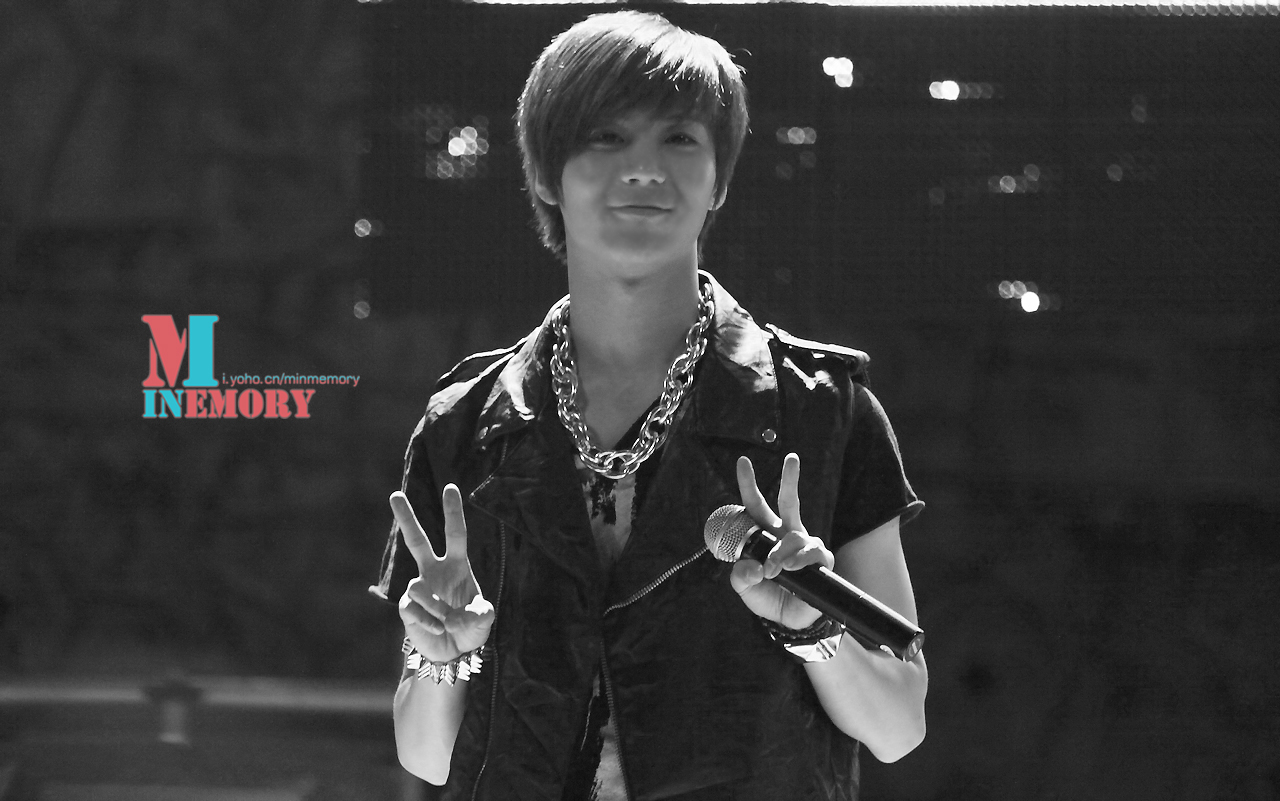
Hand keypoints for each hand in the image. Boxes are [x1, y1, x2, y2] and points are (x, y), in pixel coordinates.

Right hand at [392, 485, 494, 663]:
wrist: (452, 653)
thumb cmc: (470, 629)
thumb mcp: (484, 620)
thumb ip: (481, 615)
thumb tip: (457, 616)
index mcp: (457, 565)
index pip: (455, 534)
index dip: (453, 512)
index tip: (451, 488)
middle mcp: (434, 571)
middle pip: (417, 541)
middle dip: (406, 518)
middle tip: (395, 494)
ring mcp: (418, 588)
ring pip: (419, 587)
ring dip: (437, 609)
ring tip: (447, 623)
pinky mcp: (405, 607)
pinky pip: (414, 611)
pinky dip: (430, 624)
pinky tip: (437, 631)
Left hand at [729, 453, 834, 629]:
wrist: (789, 621)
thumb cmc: (767, 596)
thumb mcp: (745, 587)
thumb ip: (741, 575)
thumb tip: (752, 566)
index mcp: (765, 535)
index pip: (756, 506)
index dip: (749, 485)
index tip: (743, 461)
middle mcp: (786, 534)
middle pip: (789, 501)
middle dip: (790, 479)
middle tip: (792, 457)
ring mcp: (805, 545)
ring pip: (794, 536)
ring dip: (780, 553)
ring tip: (774, 570)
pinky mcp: (820, 561)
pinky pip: (811, 553)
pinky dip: (798, 561)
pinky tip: (790, 568)